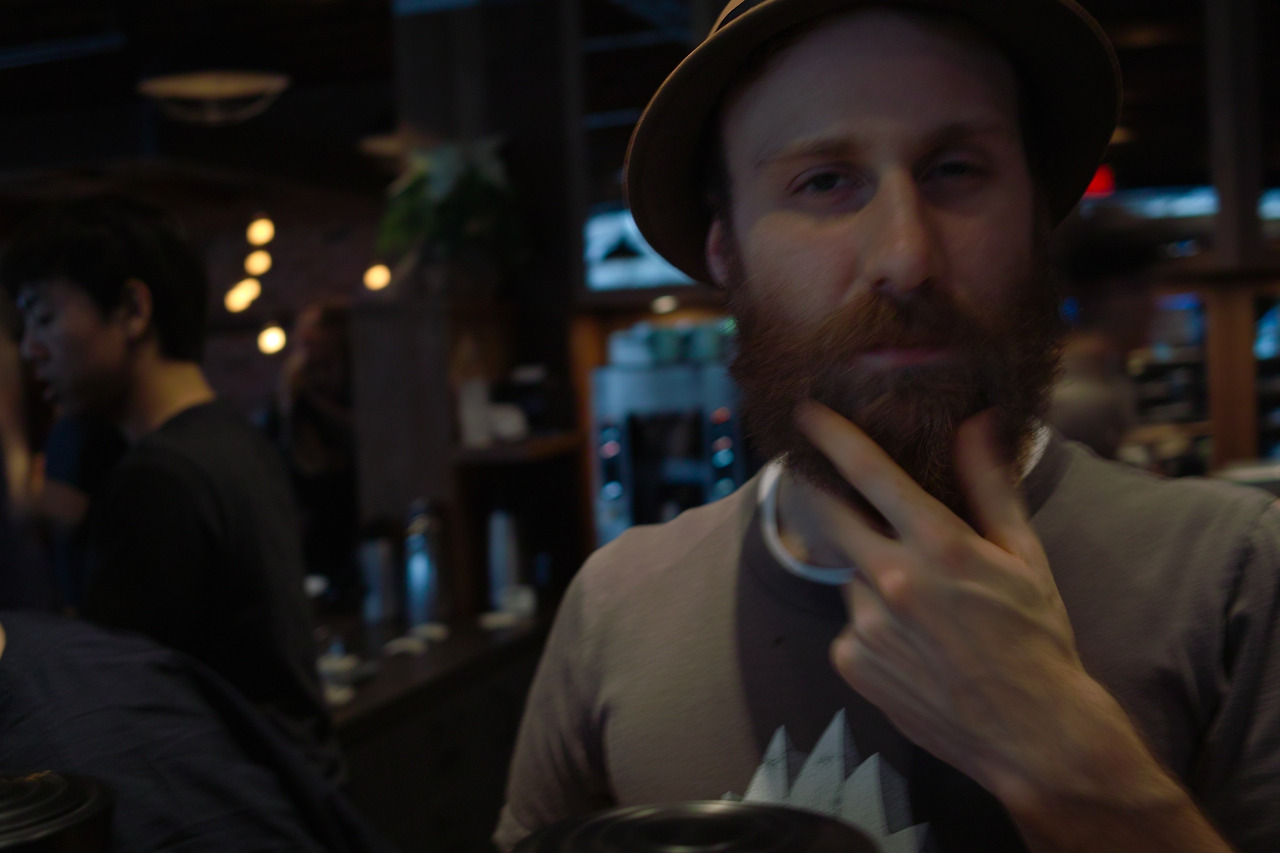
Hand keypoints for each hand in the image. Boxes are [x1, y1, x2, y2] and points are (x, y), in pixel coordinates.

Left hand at [796, 402, 1109, 803]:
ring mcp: (867, 624)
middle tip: (822, 486)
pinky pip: (850, 625)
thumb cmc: (1037, 639)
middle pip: (831, 516)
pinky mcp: (852, 663)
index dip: (833, 437)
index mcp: (940, 546)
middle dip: (820, 494)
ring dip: (872, 577)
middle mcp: (894, 580)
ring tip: (920, 607)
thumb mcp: (1025, 557)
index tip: (806, 414)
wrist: (1032, 735)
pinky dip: (872, 624)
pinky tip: (912, 645)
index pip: (872, 473)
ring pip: (851, 577)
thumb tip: (978, 424)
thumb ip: (991, 485)